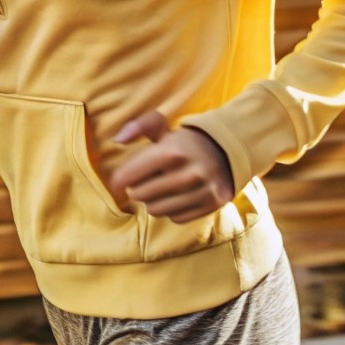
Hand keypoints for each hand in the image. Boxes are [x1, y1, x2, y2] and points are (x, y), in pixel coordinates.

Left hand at [104, 110, 235, 222]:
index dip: (119, 180)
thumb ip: (138, 127)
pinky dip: (171, 210)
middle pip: (141, 195)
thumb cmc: (184, 141)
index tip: (118, 181)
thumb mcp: (162, 126)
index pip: (130, 176)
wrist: (227, 151)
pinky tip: (175, 197)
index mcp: (172, 151)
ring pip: (156, 210)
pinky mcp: (212, 205)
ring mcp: (203, 191)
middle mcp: (190, 173)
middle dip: (136, 190)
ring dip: (152, 202)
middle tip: (141, 183)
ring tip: (157, 190)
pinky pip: (175, 218)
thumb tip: (118, 140)